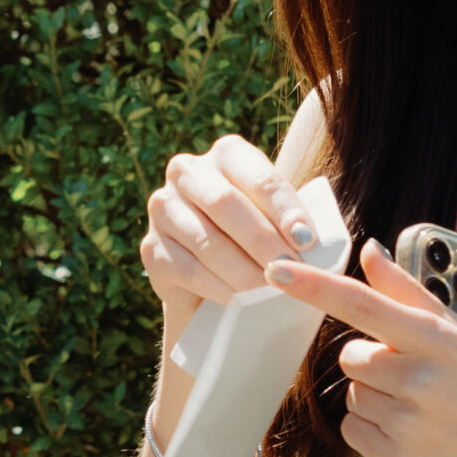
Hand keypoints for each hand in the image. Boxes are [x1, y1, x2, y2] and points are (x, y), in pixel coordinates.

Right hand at [139, 134, 322, 317]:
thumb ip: (289, 223)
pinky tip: (240, 303)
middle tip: (290, 270)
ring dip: (242, 270)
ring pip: (206, 240)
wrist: (216, 274)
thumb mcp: (276, 220)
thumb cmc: (257, 240)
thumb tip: (306, 245)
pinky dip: (218, 288)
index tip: (306, 240)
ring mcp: (163, 208)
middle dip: (262, 240)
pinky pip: (187, 270)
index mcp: (227, 154)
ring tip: (270, 292)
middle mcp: (187, 172)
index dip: (284, 210)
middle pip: (226, 204)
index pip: (259, 178)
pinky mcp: (150, 249)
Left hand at [266, 240, 456, 456]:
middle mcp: (420, 381)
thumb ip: (408, 293)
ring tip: (423, 414)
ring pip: (352, 398)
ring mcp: (409, 427)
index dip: (313, 286)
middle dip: (372, 366)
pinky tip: (415, 440)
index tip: (275, 271)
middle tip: (416, 381)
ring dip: (375, 402)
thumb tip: (368, 250)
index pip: (361, 304)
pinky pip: (354, 435)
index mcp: (436, 341)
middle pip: (349, 358)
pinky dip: (374, 436)